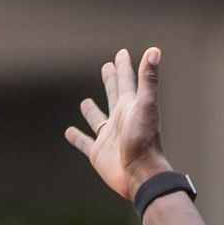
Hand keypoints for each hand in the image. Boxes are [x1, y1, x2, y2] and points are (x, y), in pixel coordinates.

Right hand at [64, 47, 172, 200]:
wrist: (141, 174)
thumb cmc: (145, 140)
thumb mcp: (146, 105)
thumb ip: (148, 79)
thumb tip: (155, 50)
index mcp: (131, 106)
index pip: (127, 81)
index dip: (124, 66)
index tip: (122, 53)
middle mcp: (120, 120)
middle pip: (114, 95)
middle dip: (111, 81)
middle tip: (107, 67)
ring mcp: (109, 137)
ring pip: (98, 119)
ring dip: (92, 111)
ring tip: (85, 102)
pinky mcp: (98, 153)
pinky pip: (84, 143)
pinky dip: (77, 138)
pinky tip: (69, 132)